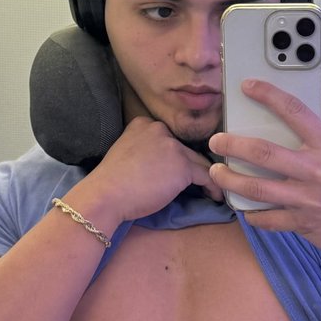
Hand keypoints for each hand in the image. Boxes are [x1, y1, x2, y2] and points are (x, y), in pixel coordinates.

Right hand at [90, 116, 224, 222]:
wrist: (106, 194)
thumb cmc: (111, 183)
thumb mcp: (126, 154)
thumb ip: (145, 152)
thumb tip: (163, 168)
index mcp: (143, 124)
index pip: (168, 139)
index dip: (175, 156)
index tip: (177, 171)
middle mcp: (159, 129)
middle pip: (184, 150)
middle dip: (190, 166)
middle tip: (197, 183)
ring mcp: (172, 146)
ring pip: (197, 162)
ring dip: (206, 177)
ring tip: (211, 190)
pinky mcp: (183, 166)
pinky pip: (206, 176)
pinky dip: (213, 187)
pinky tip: (214, 196)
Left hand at [207, 79, 320, 259]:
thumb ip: (320, 145)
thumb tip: (288, 133)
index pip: (295, 111)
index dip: (268, 95)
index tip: (248, 86)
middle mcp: (317, 170)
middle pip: (262, 152)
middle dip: (232, 145)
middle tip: (217, 141)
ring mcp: (307, 199)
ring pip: (256, 187)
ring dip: (230, 179)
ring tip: (217, 173)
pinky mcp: (302, 223)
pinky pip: (266, 218)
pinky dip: (251, 213)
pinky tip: (243, 207)